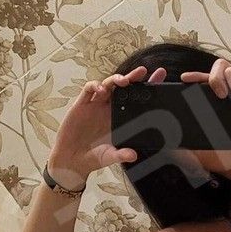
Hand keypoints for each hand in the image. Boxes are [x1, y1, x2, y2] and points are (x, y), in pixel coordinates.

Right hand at [48, 65, 166, 187]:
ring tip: (123, 81)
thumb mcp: (110, 157)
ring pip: (108, 84)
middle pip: (123, 88)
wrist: (72, 160)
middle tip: (143, 71)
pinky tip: (101, 90)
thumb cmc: (93, 158)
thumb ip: (121, 155)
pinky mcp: (81, 105)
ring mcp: (95, 105)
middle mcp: (108, 109)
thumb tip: (133, 155)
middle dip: (133, 77)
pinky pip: (88, 89)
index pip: (135, 100)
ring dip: (115, 79)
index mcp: (119, 118)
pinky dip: (95, 86)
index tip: (158, 79)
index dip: (146, 88)